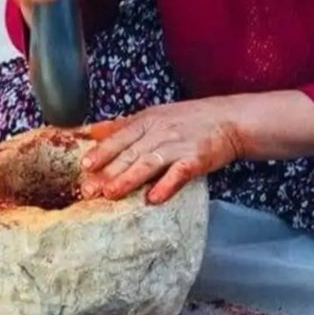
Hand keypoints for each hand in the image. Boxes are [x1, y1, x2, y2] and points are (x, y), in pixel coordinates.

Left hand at [82, 100, 243, 204]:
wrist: (229, 120)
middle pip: (130, 152)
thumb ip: (124, 126)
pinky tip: (154, 199)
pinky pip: (178, 174)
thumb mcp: (155, 116)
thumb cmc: (188, 120)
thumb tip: (92, 132)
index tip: (84, 166)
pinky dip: (166, 186)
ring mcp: (178, 145)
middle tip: (89, 190)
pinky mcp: (196, 160)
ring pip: (149, 163)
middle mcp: (160, 131)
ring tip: (111, 194)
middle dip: (107, 172)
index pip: (120, 136)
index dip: (102, 151)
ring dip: (129, 179)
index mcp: (148, 120)